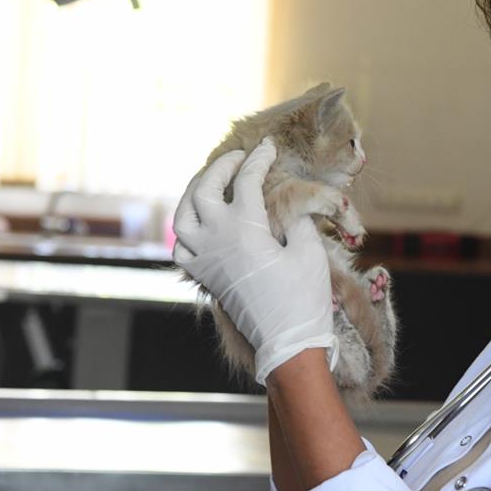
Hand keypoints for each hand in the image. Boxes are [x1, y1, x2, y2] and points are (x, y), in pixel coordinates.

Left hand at [172, 137, 337, 386]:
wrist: (286, 343)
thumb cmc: (303, 298)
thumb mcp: (310, 251)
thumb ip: (297, 221)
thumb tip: (289, 205)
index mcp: (245, 229)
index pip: (247, 181)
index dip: (259, 160)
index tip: (268, 147)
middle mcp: (216, 240)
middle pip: (205, 189)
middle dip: (221, 166)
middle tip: (239, 157)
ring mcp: (204, 260)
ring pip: (182, 215)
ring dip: (195, 192)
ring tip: (213, 182)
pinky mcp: (203, 277)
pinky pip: (181, 246)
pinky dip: (186, 228)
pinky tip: (202, 222)